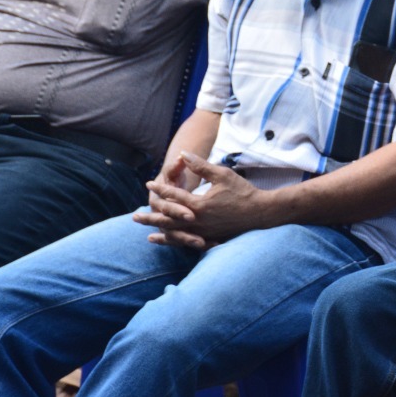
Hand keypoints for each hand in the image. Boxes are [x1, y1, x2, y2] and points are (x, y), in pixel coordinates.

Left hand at [135, 152, 265, 247]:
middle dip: (151, 216)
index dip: (160, 188)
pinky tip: (167, 241)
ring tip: (146, 232)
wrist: (261, 213)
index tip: (149, 183)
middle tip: (134, 215)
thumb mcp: (222, 174)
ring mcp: (203, 232)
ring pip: (176, 233)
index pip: (174, 196)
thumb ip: (201, 166)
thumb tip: (184, 154)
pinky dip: (174, 241)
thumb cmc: (243, 191)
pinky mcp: (209, 238)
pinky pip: (187, 241)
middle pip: (168, 219)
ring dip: (160, 232)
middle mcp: (198, 221)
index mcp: (199, 204)